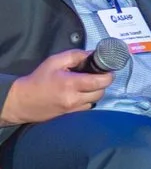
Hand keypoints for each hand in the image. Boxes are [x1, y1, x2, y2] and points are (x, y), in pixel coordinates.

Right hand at [0, 48, 114, 124]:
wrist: (23, 101)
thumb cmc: (38, 79)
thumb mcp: (54, 61)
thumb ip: (75, 55)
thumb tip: (93, 54)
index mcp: (71, 83)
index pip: (101, 81)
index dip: (108, 75)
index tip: (107, 70)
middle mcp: (75, 98)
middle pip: (101, 91)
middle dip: (103, 83)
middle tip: (97, 75)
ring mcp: (74, 108)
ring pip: (96, 100)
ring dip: (96, 91)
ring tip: (88, 84)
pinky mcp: (72, 114)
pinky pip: (88, 106)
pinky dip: (88, 99)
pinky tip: (81, 93)